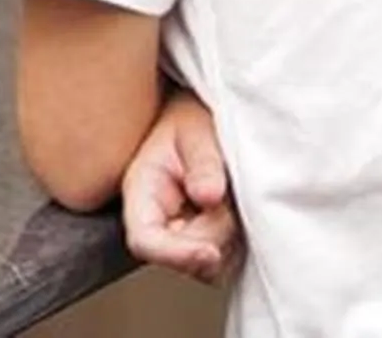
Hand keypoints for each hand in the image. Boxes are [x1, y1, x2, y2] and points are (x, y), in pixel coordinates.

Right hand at [122, 91, 237, 282]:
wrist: (205, 117)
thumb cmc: (193, 118)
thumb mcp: (197, 129)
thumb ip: (203, 162)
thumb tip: (208, 196)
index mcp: (142, 192)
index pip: (144, 240)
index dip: (175, 255)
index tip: (210, 252)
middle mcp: (158, 221)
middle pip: (182, 257)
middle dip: (215, 235)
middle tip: (229, 195)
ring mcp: (183, 237)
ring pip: (207, 265)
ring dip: (230, 238)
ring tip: (232, 196)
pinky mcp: (206, 244)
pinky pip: (225, 262)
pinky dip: (239, 243)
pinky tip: (238, 211)